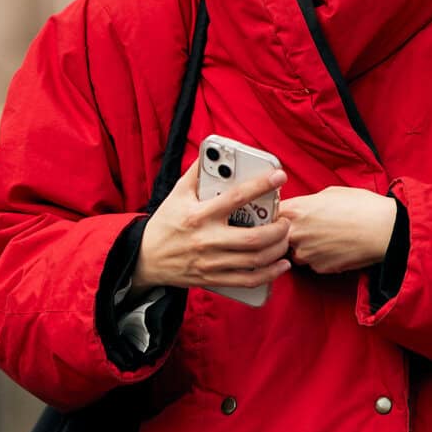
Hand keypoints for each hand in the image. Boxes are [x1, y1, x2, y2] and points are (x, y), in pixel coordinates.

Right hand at [133, 157, 292, 294]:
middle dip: (278, 228)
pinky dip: (270, 274)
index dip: (260, 185)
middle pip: (253, 237)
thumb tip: (212, 152)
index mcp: (199, 214)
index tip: (279, 176)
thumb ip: (197, 173)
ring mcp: (212, 262)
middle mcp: (207, 239)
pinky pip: (248, 279)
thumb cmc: (165, 223)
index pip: (236, 197)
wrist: (146, 258)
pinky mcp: (214, 278)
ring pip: (255, 260)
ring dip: (277, 249)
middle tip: (285, 220)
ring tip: (285, 238)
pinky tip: (281, 264)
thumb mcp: (177, 194)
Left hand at [284, 186, 396, 274]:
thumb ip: (307, 203)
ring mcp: (306, 253)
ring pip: (295, 253)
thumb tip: (302, 208)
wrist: (383, 229)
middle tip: (306, 228)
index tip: (279, 217)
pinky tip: (335, 247)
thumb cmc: (361, 207)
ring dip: (304, 247)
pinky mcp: (319, 268)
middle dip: (286, 234)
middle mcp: (295, 233)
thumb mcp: (329, 193)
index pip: (269, 215)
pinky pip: (312, 263)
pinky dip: (320, 257)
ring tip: (326, 237)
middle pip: (277, 238)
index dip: (274, 216)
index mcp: (295, 210)